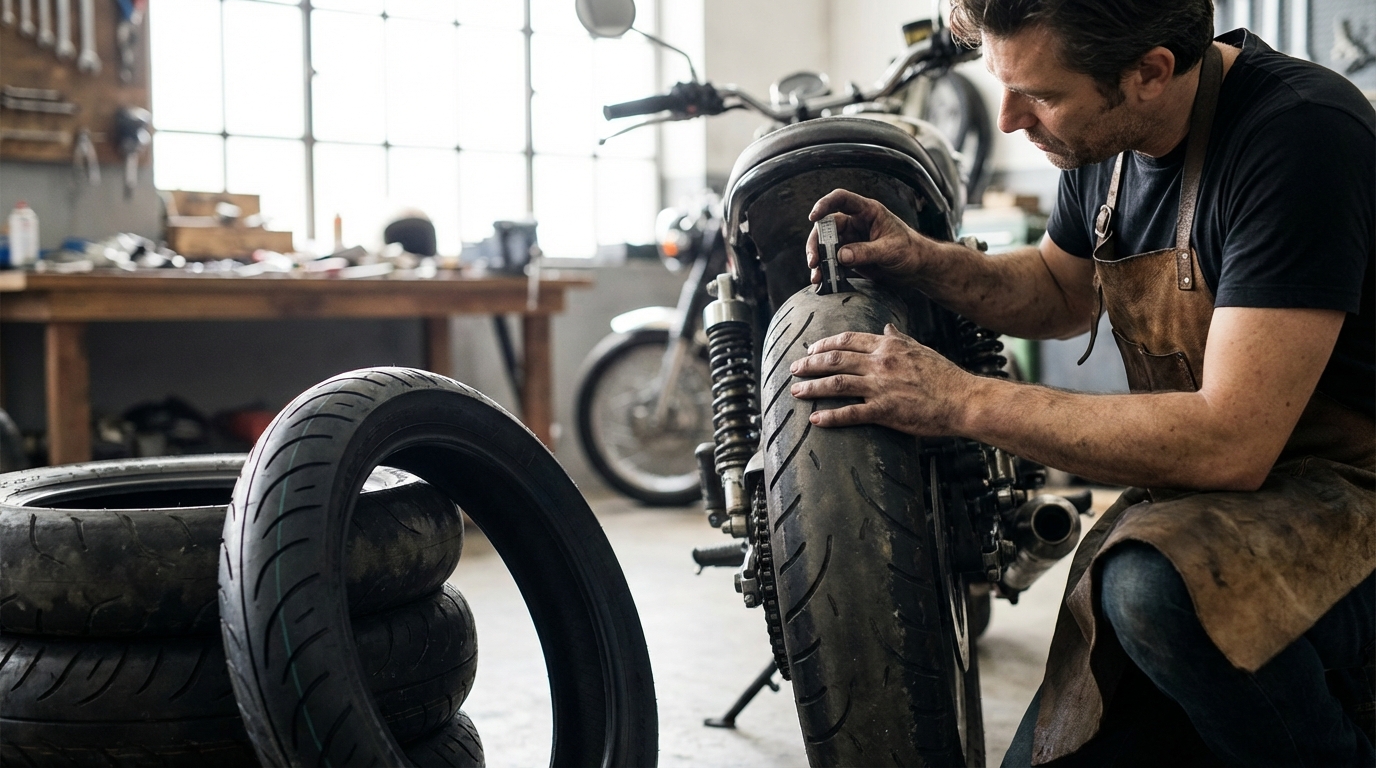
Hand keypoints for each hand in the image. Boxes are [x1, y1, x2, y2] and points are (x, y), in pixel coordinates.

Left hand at [787, 324, 974, 435]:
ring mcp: (882, 387)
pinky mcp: (885, 411)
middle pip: (835, 360)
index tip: (810, 349)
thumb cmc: (944, 376)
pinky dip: (831, 417)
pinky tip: (816, 419)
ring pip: (837, 383)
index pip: (847, 340)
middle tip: (794, 369)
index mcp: (888, 346)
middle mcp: (881, 363)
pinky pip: (852, 413)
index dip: (824, 344)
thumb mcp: (920, 349)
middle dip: (809, 364)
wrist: (963, 399)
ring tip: (796, 392)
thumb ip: (899, 338)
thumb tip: (887, 327)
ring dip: (813, 387)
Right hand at [806, 189, 931, 285]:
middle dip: (816, 243)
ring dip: (819, 260)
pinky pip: (832, 261)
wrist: (917, 269)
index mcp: (868, 212)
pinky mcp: (850, 257)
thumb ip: (866, 252)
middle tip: (814, 261)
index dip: (824, 204)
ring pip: (826, 246)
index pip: (841, 199)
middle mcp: (856, 223)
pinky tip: (822, 281)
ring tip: (817, 277)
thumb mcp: (890, 250)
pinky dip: (825, 271)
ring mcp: (851, 240)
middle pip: (827, 226)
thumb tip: (841, 256)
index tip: (813, 217)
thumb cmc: (910, 251)